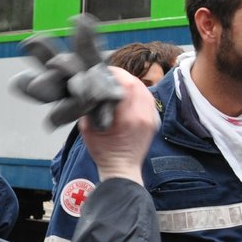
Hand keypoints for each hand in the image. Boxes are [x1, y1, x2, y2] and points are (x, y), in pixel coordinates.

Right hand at [82, 67, 156, 184]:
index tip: (104, 71)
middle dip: (122, 76)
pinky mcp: (154, 121)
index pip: (126, 85)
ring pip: (145, 89)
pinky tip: (129, 91)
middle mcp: (143, 116)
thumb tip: (89, 90)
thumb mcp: (87, 129)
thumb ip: (89, 107)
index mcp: (128, 118)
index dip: (115, 73)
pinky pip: (149, 99)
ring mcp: (151, 119)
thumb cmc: (104, 153)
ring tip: (118, 80)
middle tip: (109, 73)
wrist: (122, 170)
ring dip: (131, 82)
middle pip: (137, 84)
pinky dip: (139, 91)